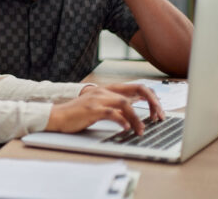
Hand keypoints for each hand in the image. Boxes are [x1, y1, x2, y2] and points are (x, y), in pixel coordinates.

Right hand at [46, 84, 163, 135]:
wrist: (58, 116)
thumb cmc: (79, 114)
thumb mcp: (100, 108)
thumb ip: (115, 108)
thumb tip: (133, 115)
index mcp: (108, 90)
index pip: (137, 87)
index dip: (151, 98)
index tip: (158, 111)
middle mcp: (105, 91)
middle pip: (137, 90)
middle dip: (152, 103)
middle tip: (159, 117)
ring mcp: (98, 99)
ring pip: (125, 103)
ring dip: (137, 118)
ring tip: (142, 130)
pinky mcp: (92, 109)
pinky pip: (111, 113)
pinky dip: (121, 120)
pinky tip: (126, 128)